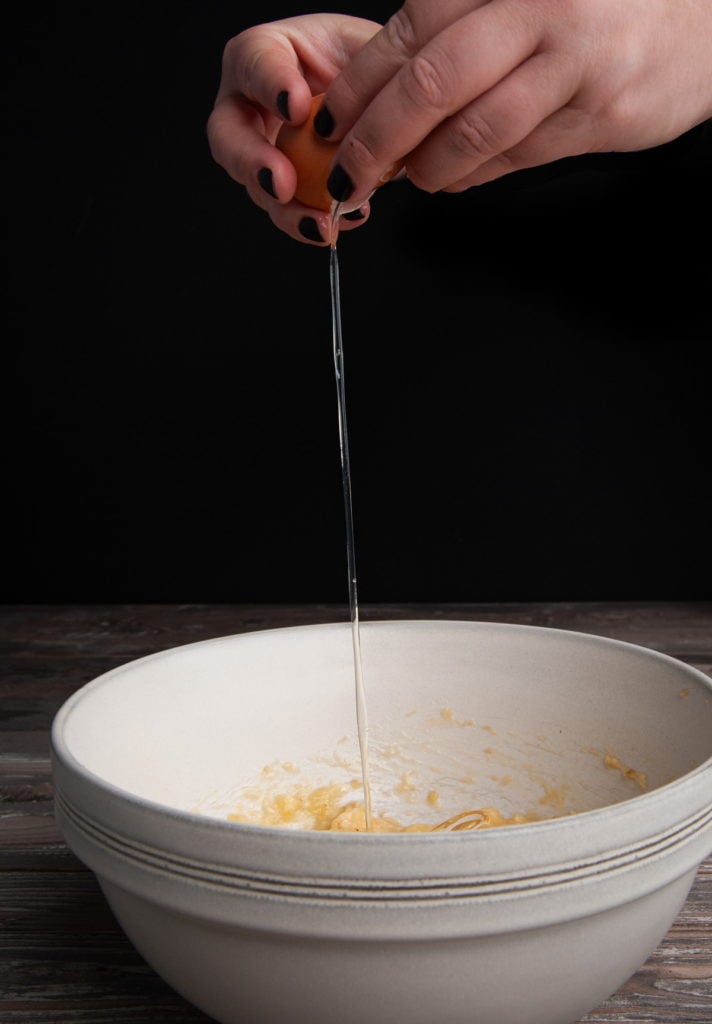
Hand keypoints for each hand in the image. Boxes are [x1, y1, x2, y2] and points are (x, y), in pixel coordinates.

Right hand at [207, 14, 381, 244]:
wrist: (386, 104)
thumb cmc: (370, 64)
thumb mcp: (372, 49)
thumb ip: (368, 67)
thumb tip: (376, 104)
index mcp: (265, 53)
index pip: (254, 61)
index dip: (271, 85)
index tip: (296, 106)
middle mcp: (250, 104)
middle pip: (228, 134)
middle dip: (252, 162)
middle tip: (282, 183)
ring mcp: (262, 151)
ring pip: (255, 185)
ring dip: (285, 209)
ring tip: (318, 222)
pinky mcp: (283, 187)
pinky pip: (288, 211)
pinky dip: (311, 221)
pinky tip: (337, 223)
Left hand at [316, 0, 711, 206]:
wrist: (705, 16)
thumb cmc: (603, 4)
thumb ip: (463, 32)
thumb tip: (389, 99)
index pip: (410, 30)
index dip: (360, 85)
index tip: (330, 122)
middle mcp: (538, 6)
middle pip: (432, 81)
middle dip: (376, 139)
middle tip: (349, 171)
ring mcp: (574, 61)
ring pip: (476, 128)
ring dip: (428, 167)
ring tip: (410, 177)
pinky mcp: (602, 111)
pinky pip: (519, 154)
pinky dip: (474, 174)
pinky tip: (454, 178)